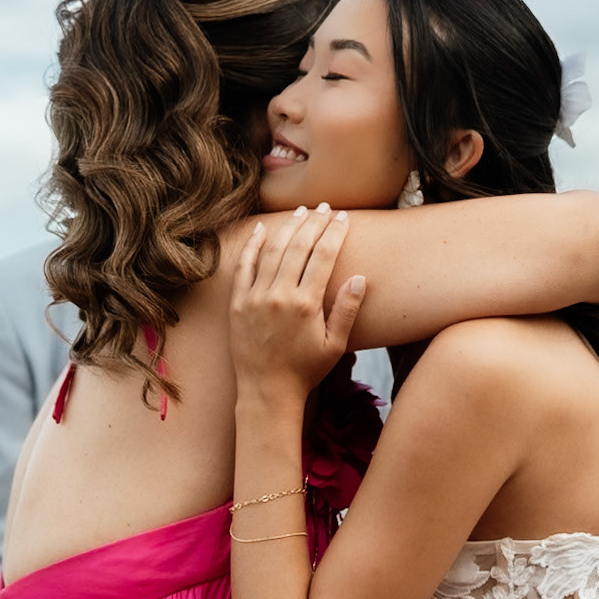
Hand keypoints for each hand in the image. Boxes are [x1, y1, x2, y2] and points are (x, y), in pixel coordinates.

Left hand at [230, 203, 365, 404]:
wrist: (266, 391)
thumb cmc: (306, 371)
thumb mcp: (335, 345)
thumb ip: (347, 311)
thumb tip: (360, 278)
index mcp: (306, 304)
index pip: (324, 256)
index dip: (334, 232)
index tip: (343, 217)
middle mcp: (279, 296)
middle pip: (299, 247)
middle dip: (314, 222)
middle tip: (325, 207)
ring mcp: (255, 298)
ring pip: (272, 251)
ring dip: (288, 228)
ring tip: (301, 212)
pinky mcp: (238, 303)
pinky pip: (244, 267)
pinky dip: (252, 246)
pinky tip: (262, 230)